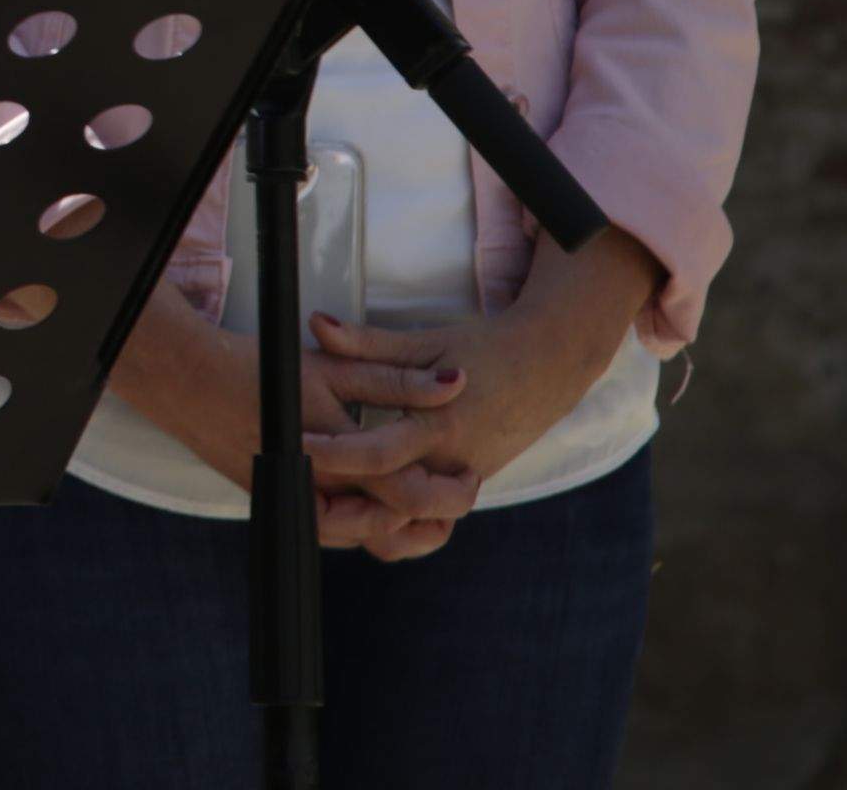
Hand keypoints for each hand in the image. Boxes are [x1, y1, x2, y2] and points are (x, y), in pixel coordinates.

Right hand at [101, 285, 471, 554]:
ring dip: (393, 524)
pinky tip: (371, 495)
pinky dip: (357, 518)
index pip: (406, 496)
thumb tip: (456, 385)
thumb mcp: (333, 368)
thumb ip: (395, 380)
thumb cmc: (257, 370)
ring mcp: (289, 504)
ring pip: (356, 536)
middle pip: (386, 532)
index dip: (446, 492)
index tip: (470, 475)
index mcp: (333, 461)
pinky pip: (327, 527)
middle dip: (427, 522)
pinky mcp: (274, 503)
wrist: (185, 380)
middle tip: (457, 496)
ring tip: (425, 503)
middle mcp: (311, 495)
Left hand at [301, 226, 661, 528]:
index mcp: (439, 425)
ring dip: (370, 518)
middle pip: (394, 503)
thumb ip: (368, 342)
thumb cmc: (486, 348)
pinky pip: (431, 516)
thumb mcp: (426, 341)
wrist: (551, 367)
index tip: (295, 446)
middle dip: (346, 502)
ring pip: (413, 522)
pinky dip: (398, 519)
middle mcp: (453, 462)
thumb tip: (317, 323)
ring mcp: (465, 479)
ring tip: (320, 498)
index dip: (334, 455)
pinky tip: (360, 502)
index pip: (379, 454)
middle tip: (299, 485)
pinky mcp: (471, 484)